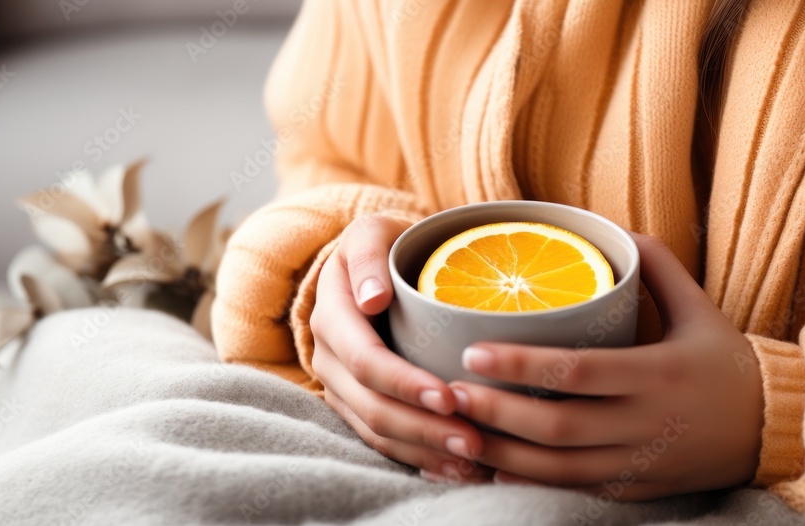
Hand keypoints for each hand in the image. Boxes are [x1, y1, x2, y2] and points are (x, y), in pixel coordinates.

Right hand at [311, 215, 490, 481]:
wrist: (376, 265)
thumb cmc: (387, 245)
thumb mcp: (374, 231)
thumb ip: (369, 253)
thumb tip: (371, 298)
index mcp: (332, 313)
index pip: (364, 359)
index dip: (404, 383)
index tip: (449, 397)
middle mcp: (328, 355)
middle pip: (370, 405)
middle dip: (422, 428)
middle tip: (476, 441)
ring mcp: (340, 384)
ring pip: (375, 431)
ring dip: (424, 450)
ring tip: (473, 460)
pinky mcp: (357, 404)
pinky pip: (381, 440)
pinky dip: (417, 458)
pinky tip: (453, 468)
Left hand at [450, 233, 763, 499]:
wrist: (771, 431)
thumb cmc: (724, 363)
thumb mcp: (699, 309)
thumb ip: (657, 266)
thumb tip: (612, 228)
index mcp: (657, 374)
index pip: (578, 371)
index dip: (521, 365)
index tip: (473, 353)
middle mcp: (645, 423)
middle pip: (558, 426)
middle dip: (496, 412)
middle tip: (447, 392)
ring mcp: (638, 463)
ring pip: (558, 468)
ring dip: (502, 454)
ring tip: (455, 431)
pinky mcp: (633, 489)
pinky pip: (572, 490)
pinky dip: (528, 483)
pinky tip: (489, 469)